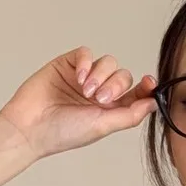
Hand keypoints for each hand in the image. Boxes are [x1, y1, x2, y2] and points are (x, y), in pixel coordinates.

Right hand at [1, 47, 156, 160]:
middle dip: (116, 85)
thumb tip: (153, 104)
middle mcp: (99, 92)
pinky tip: (79, 77)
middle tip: (100, 99)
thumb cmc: (63, 132)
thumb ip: (130, 115)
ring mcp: (84, 77)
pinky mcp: (68, 64)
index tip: (149, 83)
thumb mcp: (103, 126)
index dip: (144, 87)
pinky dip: (86, 63)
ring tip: (85, 91)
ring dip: (100, 75)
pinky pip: (85, 53)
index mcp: (110, 109)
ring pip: (107, 62)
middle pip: (123, 76)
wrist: (31, 126)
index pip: (135, 94)